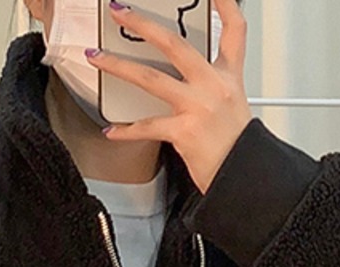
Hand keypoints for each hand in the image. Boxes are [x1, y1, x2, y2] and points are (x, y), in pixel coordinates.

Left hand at [88, 0, 251, 192]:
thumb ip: (210, 87)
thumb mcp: (232, 107)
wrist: (243, 177)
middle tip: (120, 12)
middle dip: (142, 24)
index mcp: (229, 77)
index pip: (233, 30)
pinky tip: (111, 129)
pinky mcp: (184, 132)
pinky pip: (147, 127)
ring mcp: (198, 107)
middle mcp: (214, 86)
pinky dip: (126, 130)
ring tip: (97, 56)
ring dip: (118, 65)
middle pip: (175, 44)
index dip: (224, 4)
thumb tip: (182, 79)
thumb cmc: (235, 148)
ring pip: (151, 78)